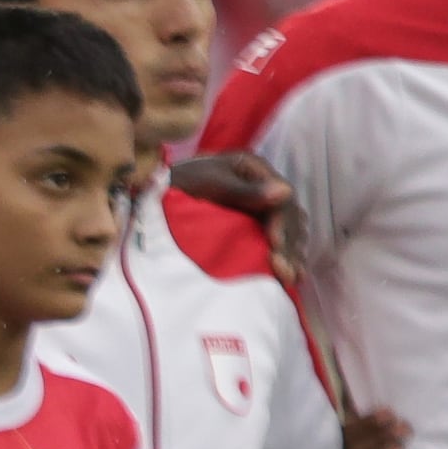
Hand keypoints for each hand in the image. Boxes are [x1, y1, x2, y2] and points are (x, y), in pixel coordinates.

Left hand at [164, 145, 309, 280]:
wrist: (155, 194)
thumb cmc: (179, 182)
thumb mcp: (209, 183)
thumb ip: (245, 191)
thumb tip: (286, 191)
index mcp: (255, 169)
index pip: (281, 197)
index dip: (282, 222)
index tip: (276, 244)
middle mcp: (264, 186)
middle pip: (290, 217)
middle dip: (289, 245)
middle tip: (284, 271)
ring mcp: (261, 207)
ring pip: (289, 231)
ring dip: (292, 255)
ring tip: (290, 279)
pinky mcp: (254, 226)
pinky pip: (278, 242)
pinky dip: (285, 257)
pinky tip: (290, 278)